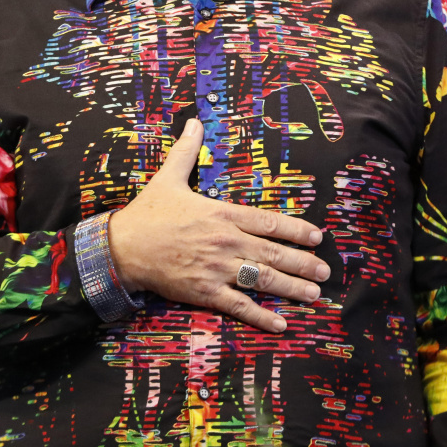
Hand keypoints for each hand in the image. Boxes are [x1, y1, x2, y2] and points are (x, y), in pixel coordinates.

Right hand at [107, 118, 330, 331]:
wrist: (121, 248)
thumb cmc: (147, 213)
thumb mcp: (168, 177)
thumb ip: (186, 151)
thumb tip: (194, 121)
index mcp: (221, 214)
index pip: (268, 222)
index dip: (296, 230)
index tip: (318, 237)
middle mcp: (225, 241)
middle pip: (273, 253)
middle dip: (303, 263)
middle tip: (325, 273)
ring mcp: (216, 268)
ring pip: (262, 279)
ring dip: (291, 288)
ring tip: (313, 295)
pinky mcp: (204, 292)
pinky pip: (238, 305)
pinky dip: (261, 316)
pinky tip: (280, 324)